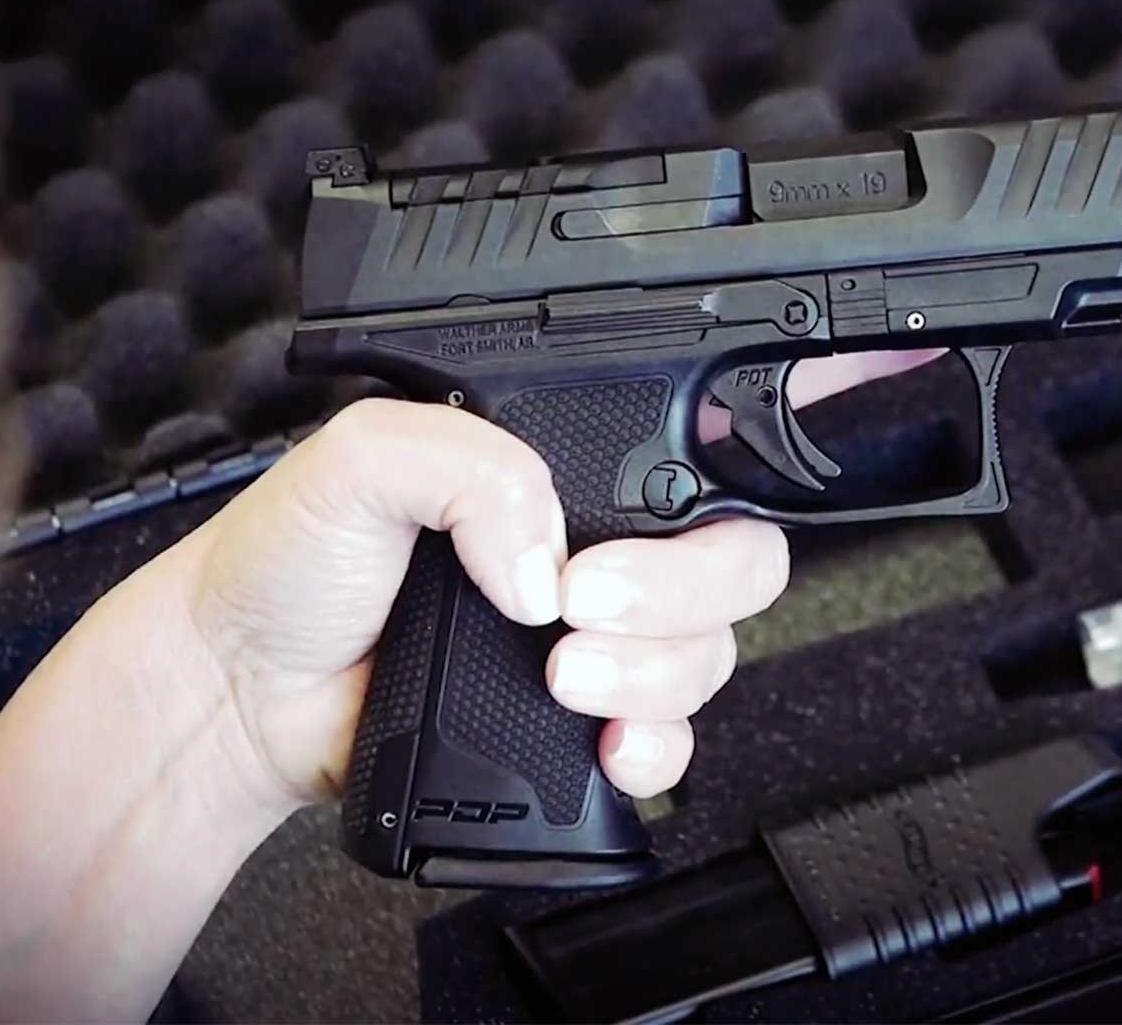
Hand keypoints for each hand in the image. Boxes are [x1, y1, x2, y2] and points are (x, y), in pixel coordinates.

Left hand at [159, 350, 941, 808]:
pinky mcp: (583, 723)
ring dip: (656, 669)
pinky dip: (656, 750)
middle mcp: (602, 543)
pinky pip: (672, 739)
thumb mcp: (364, 460)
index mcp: (570, 462)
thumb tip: (553, 551)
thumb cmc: (292, 560)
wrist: (244, 693)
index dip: (809, 401)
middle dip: (685, 587)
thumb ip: (470, 468)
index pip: (708, 423)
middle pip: (741, 555)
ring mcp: (600, 637)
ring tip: (559, 673)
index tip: (877, 371)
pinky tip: (607, 746)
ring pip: (714, 649)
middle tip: (585, 600)